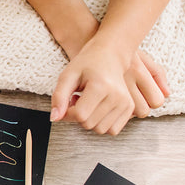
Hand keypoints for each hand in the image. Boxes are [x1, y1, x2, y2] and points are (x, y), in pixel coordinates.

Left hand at [51, 41, 168, 134]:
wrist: (110, 55)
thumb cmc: (86, 63)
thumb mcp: (67, 75)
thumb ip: (59, 97)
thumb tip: (55, 118)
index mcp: (101, 86)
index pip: (79, 115)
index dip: (67, 113)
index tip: (67, 101)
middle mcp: (117, 97)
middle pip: (89, 124)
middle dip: (77, 116)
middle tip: (77, 99)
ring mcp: (126, 104)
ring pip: (100, 130)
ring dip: (89, 120)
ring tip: (87, 103)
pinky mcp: (129, 108)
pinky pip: (112, 130)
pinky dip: (101, 123)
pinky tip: (97, 108)